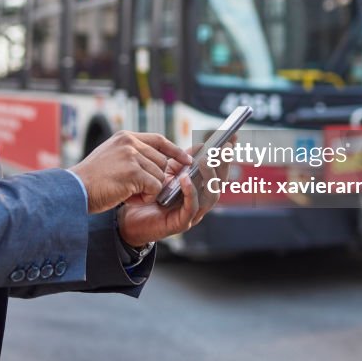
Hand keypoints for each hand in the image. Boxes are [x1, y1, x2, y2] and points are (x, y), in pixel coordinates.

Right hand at [71, 132, 194, 213]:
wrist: (74, 190)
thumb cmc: (91, 180)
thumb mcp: (112, 157)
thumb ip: (132, 155)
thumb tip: (159, 163)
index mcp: (125, 137)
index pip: (158, 140)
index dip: (174, 151)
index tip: (186, 160)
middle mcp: (130, 143)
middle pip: (161, 162)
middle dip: (154, 179)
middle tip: (135, 190)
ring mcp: (131, 156)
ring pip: (159, 176)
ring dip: (148, 190)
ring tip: (127, 193)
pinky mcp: (133, 172)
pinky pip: (154, 187)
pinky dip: (146, 196)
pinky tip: (129, 197)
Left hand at [117, 141, 234, 246]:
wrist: (130, 218)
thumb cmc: (150, 195)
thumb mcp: (167, 173)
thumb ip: (182, 161)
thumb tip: (200, 145)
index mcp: (200, 188)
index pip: (218, 170)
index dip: (226, 155)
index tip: (232, 137)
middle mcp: (201, 201)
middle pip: (220, 182)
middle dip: (224, 163)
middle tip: (223, 147)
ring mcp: (194, 213)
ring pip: (211, 196)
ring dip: (210, 176)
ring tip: (205, 161)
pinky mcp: (182, 223)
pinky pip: (192, 207)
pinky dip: (191, 192)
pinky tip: (185, 179)